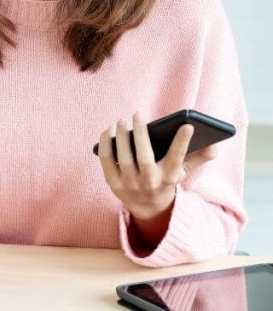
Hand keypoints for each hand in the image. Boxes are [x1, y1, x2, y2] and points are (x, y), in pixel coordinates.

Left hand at [98, 112, 219, 220]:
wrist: (147, 206)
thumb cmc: (165, 179)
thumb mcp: (183, 171)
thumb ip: (198, 157)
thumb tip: (215, 146)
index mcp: (169, 177)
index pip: (177, 158)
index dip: (183, 142)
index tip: (188, 125)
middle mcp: (150, 182)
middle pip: (144, 158)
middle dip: (141, 134)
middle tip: (137, 114)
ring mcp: (129, 184)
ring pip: (123, 158)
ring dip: (121, 137)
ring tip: (122, 121)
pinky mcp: (113, 183)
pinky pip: (106, 160)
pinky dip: (105, 143)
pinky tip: (109, 130)